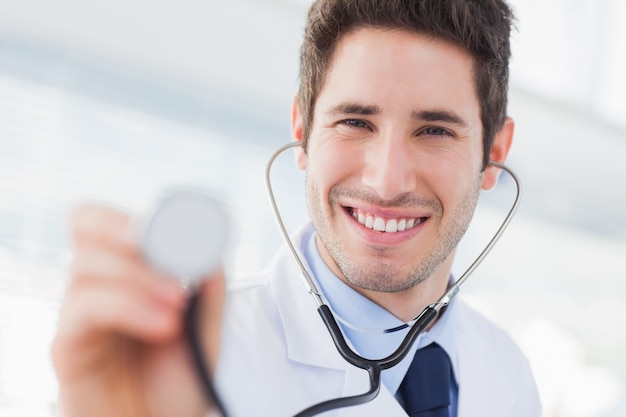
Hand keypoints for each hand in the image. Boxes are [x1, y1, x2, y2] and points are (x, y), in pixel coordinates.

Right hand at [51, 204, 224, 416]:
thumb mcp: (206, 330)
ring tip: (178, 303)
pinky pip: (85, 309)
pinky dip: (128, 306)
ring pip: (87, 264)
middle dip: (128, 227)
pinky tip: (164, 324)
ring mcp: (79, 314)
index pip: (111, 220)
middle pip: (84, 222)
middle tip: (170, 251)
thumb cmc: (178, 382)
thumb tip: (211, 251)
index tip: (189, 234)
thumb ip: (209, 291)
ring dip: (140, 275)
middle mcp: (96, 285)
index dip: (144, 215)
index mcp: (125, 273)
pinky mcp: (67, 348)